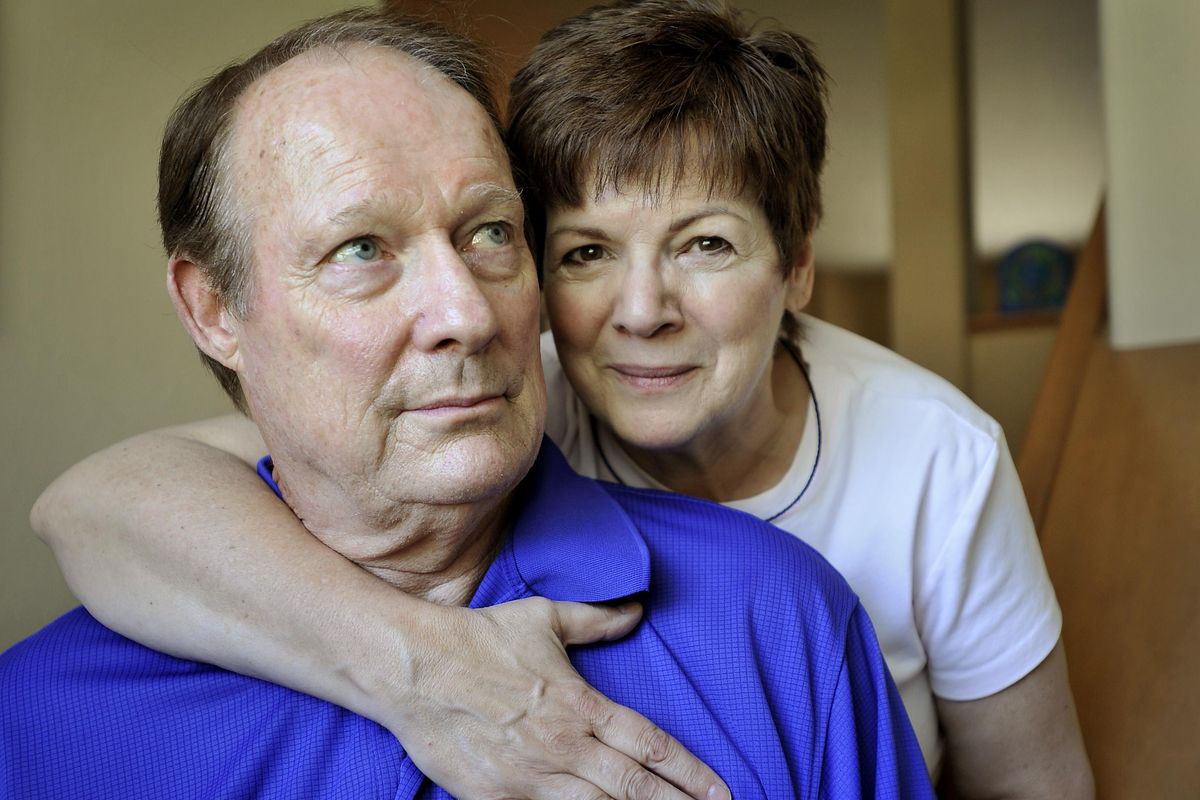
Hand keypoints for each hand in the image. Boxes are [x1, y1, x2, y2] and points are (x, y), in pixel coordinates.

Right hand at [389, 597, 729, 799]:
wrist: (413, 669)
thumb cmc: (479, 639)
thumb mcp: (543, 619)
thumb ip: (595, 620)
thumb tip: (637, 609)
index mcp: (581, 704)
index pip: (650, 745)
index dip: (689, 772)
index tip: (719, 791)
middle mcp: (565, 746)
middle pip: (635, 788)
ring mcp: (532, 778)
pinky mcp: (499, 799)